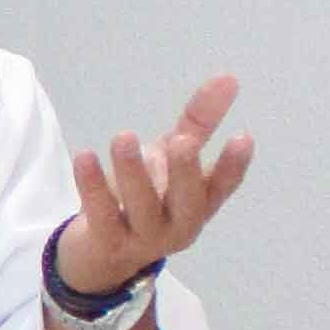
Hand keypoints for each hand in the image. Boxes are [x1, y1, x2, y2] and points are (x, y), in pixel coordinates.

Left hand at [54, 73, 255, 295]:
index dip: (233, 165)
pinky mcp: (108, 243)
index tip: (243, 137)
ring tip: (123, 137)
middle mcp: (178, 224)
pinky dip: (92, 186)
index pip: (222, 186)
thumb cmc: (148, 196)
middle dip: (185, 172)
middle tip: (181, 142)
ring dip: (132, 172)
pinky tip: (85, 156)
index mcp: (199, 203)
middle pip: (187, 201)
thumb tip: (228, 77)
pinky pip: (101, 214)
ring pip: (141, 206)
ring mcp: (144, 238)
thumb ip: (199, 121)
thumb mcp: (172, 157)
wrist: (103, 253)